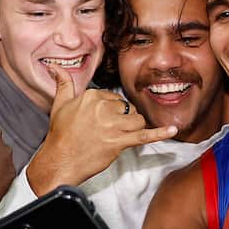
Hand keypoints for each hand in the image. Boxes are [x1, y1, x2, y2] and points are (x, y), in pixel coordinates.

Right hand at [26, 65, 176, 193]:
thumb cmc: (60, 135)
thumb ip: (63, 83)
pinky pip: (144, 135)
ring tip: (120, 135)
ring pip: (137, 119)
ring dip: (133, 127)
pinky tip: (173, 130)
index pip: (113, 97)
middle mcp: (103, 108)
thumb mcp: (59, 104)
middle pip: (127, 108)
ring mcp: (112, 125)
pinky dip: (160, 133)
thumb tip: (55, 67)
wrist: (60, 160)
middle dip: (123, 119)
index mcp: (92, 96)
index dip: (111, 110)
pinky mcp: (119, 142)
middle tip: (109, 131)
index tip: (103, 120)